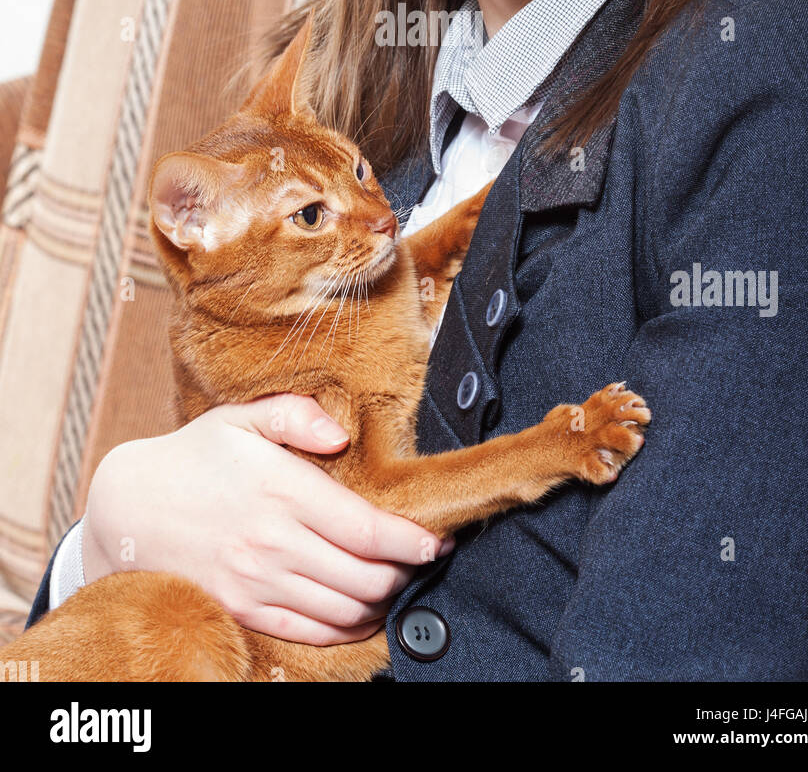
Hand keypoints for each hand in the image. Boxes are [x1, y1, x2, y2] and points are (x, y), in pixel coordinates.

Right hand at [82, 393, 452, 644]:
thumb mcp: (240, 416)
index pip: (365, 529)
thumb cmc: (195, 456)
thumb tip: (340, 434)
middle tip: (421, 560)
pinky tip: (361, 611)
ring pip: (344, 609)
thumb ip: (296, 415)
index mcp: (279, 488)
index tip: (437, 541)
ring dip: (382, 602)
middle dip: (405, 573)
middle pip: (364, 576)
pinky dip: (347, 629)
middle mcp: (271, 541)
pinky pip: (311, 632)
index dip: (411, 542)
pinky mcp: (243, 610)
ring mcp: (256, 581)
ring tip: (397, 583)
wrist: (129, 508)